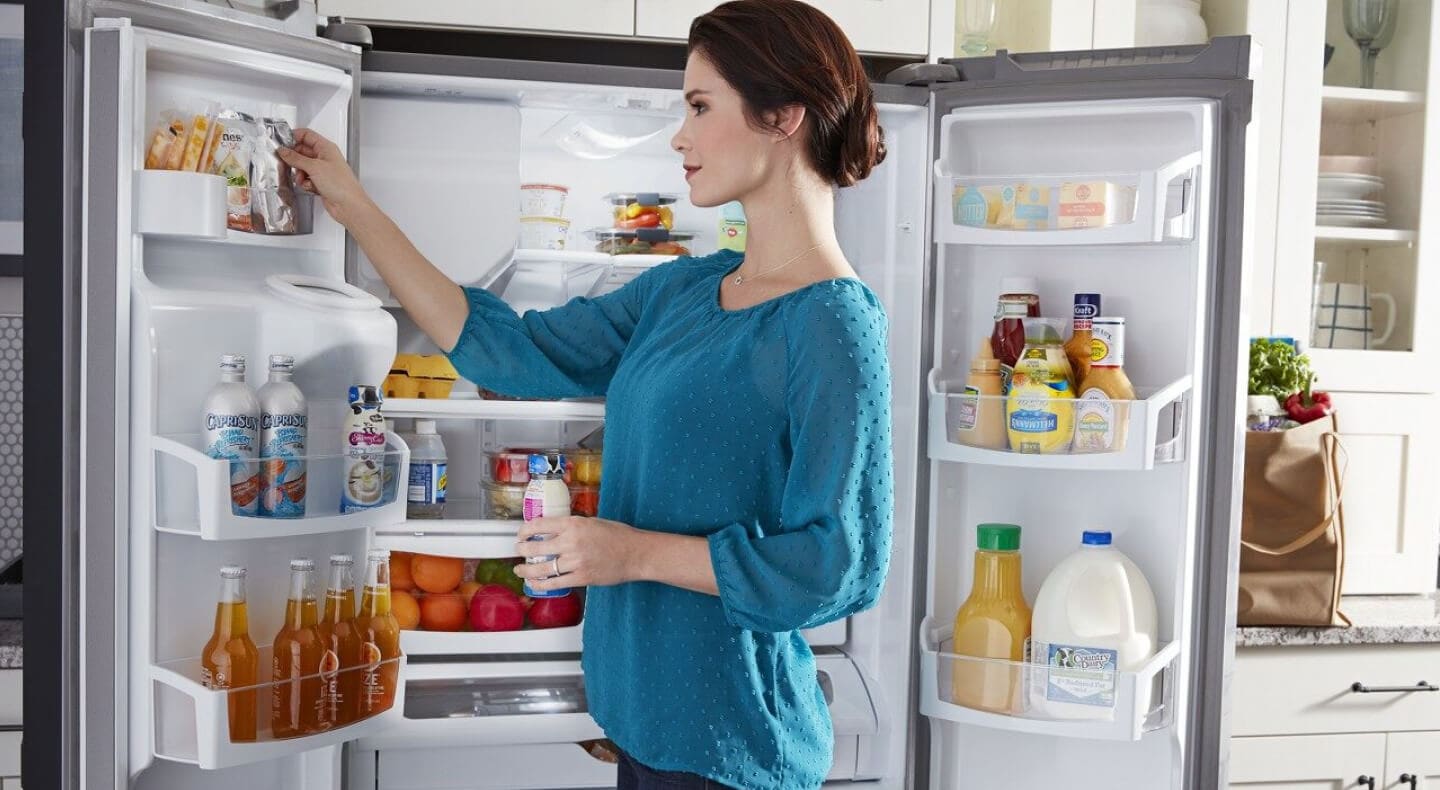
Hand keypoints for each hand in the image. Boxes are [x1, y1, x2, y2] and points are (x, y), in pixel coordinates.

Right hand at [276, 128, 372, 227]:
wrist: (349, 205)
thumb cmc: (341, 185)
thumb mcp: (314, 167)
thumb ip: (296, 158)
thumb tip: (284, 151)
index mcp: (326, 147)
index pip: (306, 135)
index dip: (293, 137)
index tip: (282, 144)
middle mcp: (325, 157)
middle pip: (302, 152)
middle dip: (294, 160)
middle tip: (288, 164)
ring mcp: (323, 170)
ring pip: (302, 167)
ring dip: (300, 175)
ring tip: (304, 179)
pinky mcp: (321, 183)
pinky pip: (306, 179)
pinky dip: (306, 183)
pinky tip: (311, 187)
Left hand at [514, 516, 639, 592]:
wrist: (635, 553)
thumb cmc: (618, 536)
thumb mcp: (592, 522)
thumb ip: (571, 526)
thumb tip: (552, 531)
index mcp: (573, 524)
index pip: (540, 524)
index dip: (525, 529)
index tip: (521, 533)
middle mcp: (571, 541)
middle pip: (536, 547)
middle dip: (522, 549)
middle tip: (519, 550)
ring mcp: (575, 561)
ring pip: (542, 568)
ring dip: (526, 570)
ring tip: (520, 569)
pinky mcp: (581, 578)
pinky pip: (554, 583)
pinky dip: (541, 584)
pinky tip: (534, 583)